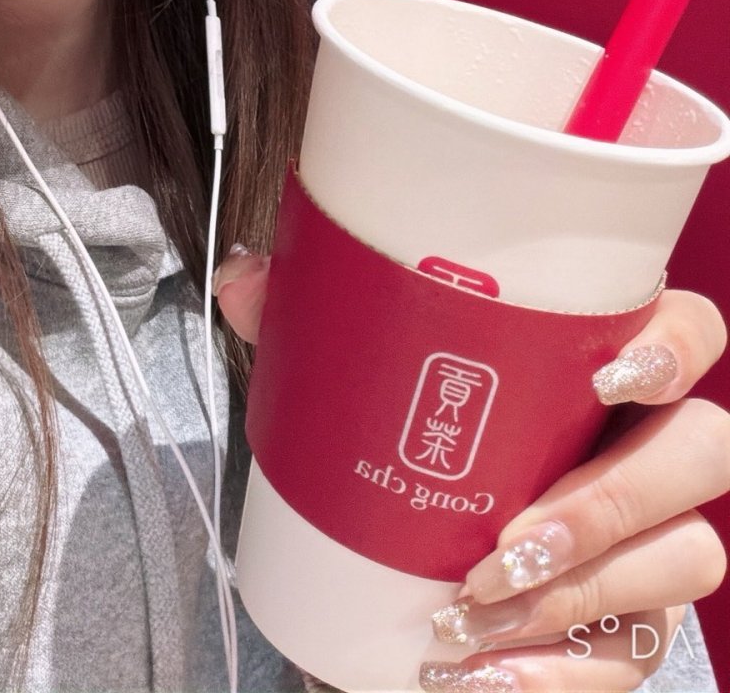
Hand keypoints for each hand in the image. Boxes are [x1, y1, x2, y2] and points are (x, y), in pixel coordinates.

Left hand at [213, 250, 729, 690]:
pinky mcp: (634, 625)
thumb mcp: (356, 366)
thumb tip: (243, 275)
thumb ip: (306, 311)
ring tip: (470, 615)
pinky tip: (486, 676)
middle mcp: (653, 446)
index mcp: (606, 360)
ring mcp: (657, 538)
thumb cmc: (409, 431)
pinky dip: (558, 674)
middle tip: (509, 536)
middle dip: (610, 501)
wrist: (405, 553)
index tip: (603, 373)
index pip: (691, 332)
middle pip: (703, 453)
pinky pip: (633, 656)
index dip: (670, 351)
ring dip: (575, 595)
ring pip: (683, 561)